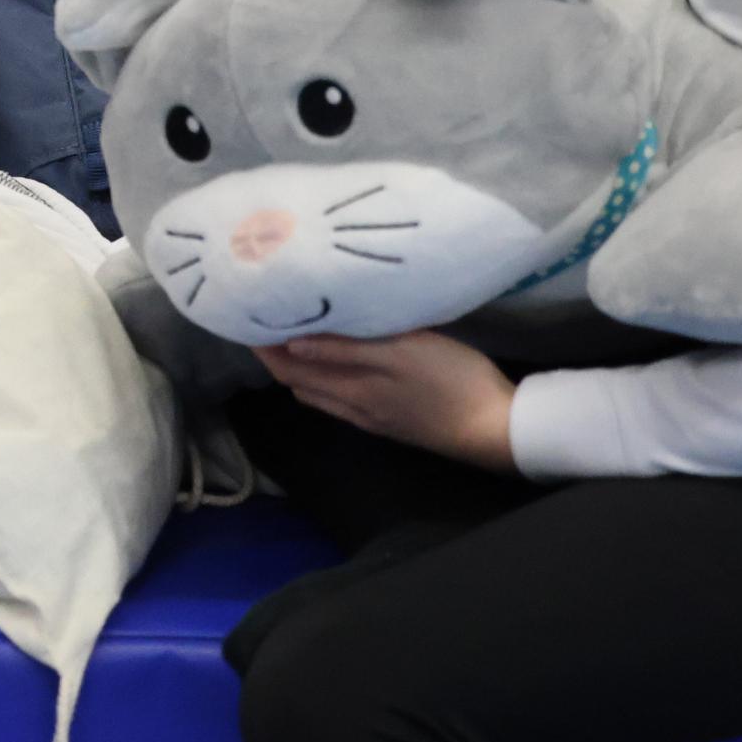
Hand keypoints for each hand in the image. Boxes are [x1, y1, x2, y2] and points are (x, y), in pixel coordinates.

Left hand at [261, 329, 518, 470]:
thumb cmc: (450, 382)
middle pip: (298, 380)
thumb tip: (289, 343)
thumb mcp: (400, 353)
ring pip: (320, 390)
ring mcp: (372, 416)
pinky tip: (339, 356)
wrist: (496, 429)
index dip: (263, 345)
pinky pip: (343, 396)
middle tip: (268, 313)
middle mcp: (352, 407)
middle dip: (277, 351)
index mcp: (349, 391)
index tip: (246, 313)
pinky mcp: (392, 417)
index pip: (287, 369)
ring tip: (296, 328)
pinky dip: (328, 374)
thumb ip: (344, 350)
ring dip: (302, 363)